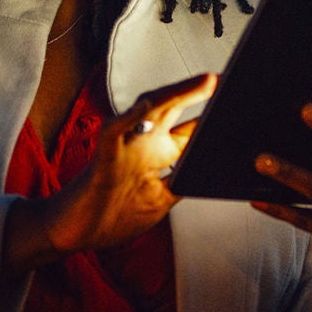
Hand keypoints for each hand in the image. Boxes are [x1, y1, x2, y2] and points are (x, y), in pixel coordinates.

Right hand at [2, 72, 215, 277]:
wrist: (73, 233)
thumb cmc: (111, 216)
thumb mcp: (160, 201)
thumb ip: (182, 183)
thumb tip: (212, 172)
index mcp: (157, 155)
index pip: (189, 127)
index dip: (212, 114)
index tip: (238, 101)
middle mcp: (142, 144)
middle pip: (173, 109)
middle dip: (199, 93)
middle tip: (225, 78)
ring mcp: (123, 148)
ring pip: (147, 110)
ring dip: (175, 94)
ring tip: (202, 82)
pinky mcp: (103, 159)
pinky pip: (112, 133)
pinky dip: (128, 118)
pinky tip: (143, 107)